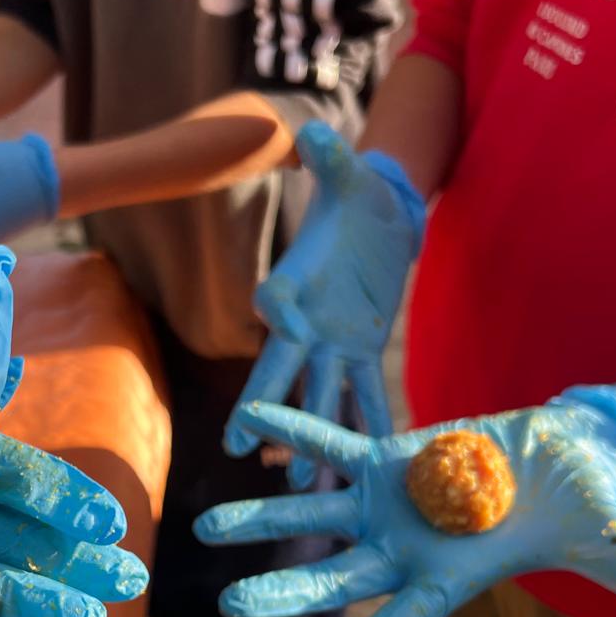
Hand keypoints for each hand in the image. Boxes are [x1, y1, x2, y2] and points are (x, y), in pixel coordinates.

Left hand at [197, 385, 615, 616]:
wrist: (564, 460)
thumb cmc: (584, 509)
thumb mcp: (612, 538)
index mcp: (449, 580)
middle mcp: (405, 551)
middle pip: (337, 577)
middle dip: (288, 590)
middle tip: (232, 604)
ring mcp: (390, 506)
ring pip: (315, 514)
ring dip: (263, 518)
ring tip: (203, 524)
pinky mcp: (389, 461)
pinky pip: (333, 448)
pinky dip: (296, 436)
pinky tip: (250, 424)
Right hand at [225, 121, 425, 486]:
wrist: (376, 217)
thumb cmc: (355, 194)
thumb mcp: (349, 175)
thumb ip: (330, 158)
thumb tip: (312, 130)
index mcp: (296, 278)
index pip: (276, 299)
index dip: (275, 313)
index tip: (273, 323)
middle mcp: (304, 319)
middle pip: (278, 367)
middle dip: (262, 407)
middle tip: (239, 447)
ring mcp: (330, 340)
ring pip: (316, 396)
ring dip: (309, 438)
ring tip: (299, 486)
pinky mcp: (359, 350)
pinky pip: (361, 394)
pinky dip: (363, 425)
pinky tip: (366, 461)